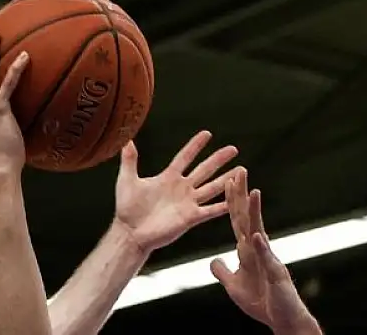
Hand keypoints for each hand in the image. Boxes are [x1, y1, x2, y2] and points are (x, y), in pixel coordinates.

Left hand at [114, 130, 238, 251]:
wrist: (130, 232)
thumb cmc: (127, 208)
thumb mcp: (127, 179)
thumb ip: (129, 160)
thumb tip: (125, 139)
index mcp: (167, 178)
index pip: (185, 157)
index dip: (195, 146)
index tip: (207, 133)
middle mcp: (181, 189)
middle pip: (204, 170)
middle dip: (218, 159)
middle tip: (233, 149)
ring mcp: (187, 203)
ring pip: (212, 188)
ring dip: (227, 180)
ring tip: (242, 170)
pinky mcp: (190, 218)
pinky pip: (211, 210)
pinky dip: (224, 205)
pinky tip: (238, 200)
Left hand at [210, 169, 319, 333]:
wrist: (282, 321)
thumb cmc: (261, 302)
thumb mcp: (233, 286)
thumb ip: (223, 272)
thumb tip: (212, 261)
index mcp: (246, 250)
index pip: (236, 220)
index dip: (230, 201)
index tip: (227, 180)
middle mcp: (258, 249)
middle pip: (247, 217)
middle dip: (242, 195)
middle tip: (238, 170)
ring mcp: (267, 259)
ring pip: (259, 231)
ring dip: (255, 212)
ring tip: (253, 192)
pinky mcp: (275, 273)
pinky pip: (265, 258)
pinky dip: (260, 247)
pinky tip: (254, 235)